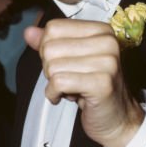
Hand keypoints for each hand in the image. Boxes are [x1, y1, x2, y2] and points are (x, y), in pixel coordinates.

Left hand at [25, 19, 144, 146]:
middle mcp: (108, 42)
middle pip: (50, 48)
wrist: (116, 118)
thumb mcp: (70, 60)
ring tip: (71, 88)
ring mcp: (108, 62)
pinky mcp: (102, 83)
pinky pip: (58, 83)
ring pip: (52, 67)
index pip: (54, 28)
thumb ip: (49, 44)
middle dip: (50, 68)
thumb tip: (29, 32)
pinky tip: (65, 97)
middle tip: (68, 78)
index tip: (63, 63)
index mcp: (101, 31)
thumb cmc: (92, 88)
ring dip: (54, 83)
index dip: (48, 48)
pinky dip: (54, 94)